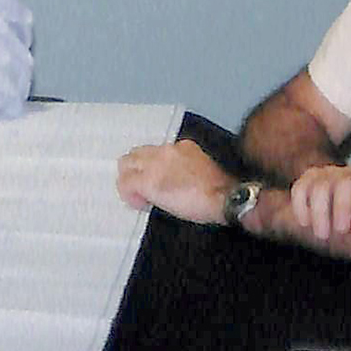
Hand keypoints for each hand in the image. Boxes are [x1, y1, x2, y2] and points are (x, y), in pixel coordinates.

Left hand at [116, 140, 237, 223]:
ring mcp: (155, 165)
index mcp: (183, 147)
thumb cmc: (221, 192)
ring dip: (130, 179)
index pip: (156, 151)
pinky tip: (138, 204)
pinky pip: (126, 183)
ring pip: (127, 163)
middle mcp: (166, 151)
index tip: (159, 181)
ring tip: (140, 196)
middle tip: (142, 190)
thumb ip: (185, 170)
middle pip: (137, 153)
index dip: (153, 167)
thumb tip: (175, 182)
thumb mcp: (203, 171)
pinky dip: (129, 194)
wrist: (225, 197)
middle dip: (136, 170)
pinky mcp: (149, 182)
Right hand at [289, 163, 350, 239]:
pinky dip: (300, 206)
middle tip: (342, 230)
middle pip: (345, 183)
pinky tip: (305, 222)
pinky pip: (300, 188)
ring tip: (322, 235)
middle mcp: (349, 175)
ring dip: (319, 211)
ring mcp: (327, 174)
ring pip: (320, 186)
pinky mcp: (308, 178)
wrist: (336, 188)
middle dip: (342, 206)